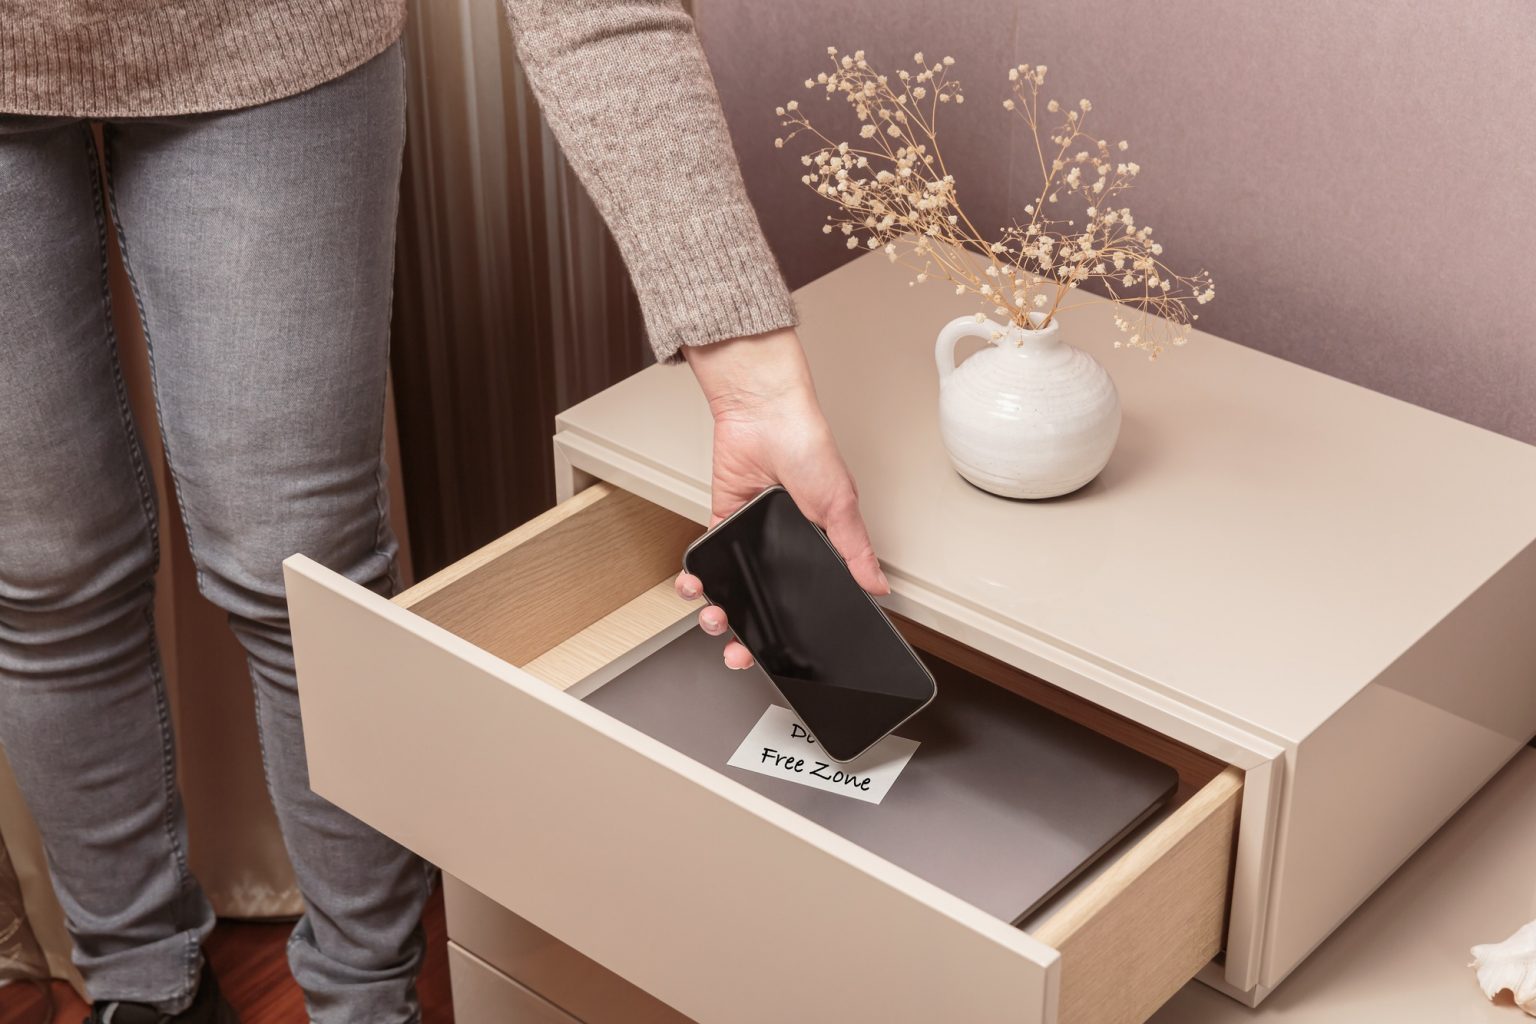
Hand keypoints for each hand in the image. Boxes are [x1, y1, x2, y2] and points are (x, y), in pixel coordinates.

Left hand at [673, 327, 888, 668]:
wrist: (763, 415)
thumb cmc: (808, 446)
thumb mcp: (840, 505)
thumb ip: (855, 551)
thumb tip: (877, 585)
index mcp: (816, 546)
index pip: (803, 600)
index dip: (790, 630)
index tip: (779, 656)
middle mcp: (782, 546)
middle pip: (763, 603)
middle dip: (747, 634)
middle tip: (739, 651)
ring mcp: (750, 537)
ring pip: (731, 589)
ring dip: (717, 611)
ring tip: (715, 618)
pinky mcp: (721, 522)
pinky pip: (707, 561)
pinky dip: (697, 578)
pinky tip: (696, 586)